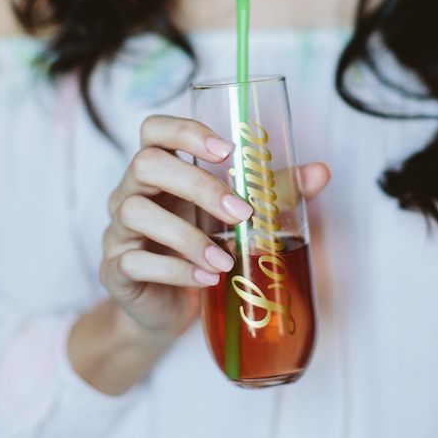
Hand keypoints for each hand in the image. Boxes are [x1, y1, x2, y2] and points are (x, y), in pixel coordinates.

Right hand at [101, 115, 330, 339]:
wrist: (168, 308)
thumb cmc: (201, 246)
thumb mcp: (235, 216)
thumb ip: (274, 191)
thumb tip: (321, 171)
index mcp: (160, 169)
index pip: (154, 129)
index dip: (185, 131)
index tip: (226, 150)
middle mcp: (131, 191)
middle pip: (146, 164)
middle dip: (198, 185)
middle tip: (241, 213)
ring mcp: (118, 230)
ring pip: (136, 212)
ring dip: (188, 236)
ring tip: (227, 259)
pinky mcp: (116, 269)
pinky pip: (134, 261)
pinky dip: (175, 270)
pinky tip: (207, 278)